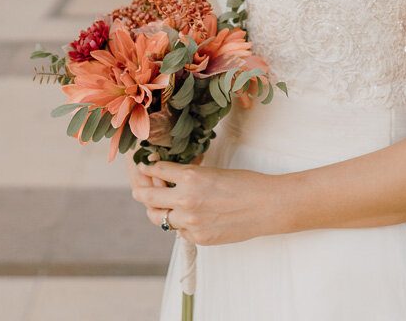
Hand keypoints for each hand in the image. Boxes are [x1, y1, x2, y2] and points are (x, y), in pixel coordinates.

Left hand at [129, 159, 278, 245]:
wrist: (267, 206)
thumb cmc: (245, 184)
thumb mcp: (212, 172)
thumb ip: (189, 178)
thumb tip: (170, 180)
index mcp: (190, 176)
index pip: (157, 170)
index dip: (149, 168)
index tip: (144, 168)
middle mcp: (185, 199)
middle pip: (148, 197)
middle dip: (142, 192)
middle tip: (138, 190)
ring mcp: (190, 221)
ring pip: (160, 218)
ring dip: (158, 211)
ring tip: (159, 206)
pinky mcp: (199, 238)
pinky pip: (179, 231)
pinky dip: (180, 224)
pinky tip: (188, 218)